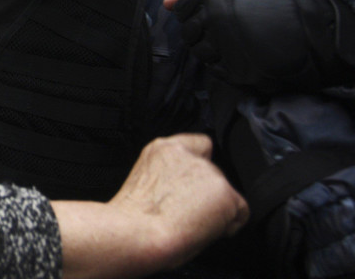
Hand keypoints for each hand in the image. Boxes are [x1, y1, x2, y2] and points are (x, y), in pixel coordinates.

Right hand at [53, 134, 248, 278]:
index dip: (200, 164)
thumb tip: (184, 192)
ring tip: (190, 224)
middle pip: (213, 172)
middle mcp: (187, 155)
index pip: (198, 143)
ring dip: (215, 209)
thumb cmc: (133, 218)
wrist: (137, 231)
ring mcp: (208, 172)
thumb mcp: (144, 182)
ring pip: (226, 194)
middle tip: (186, 214)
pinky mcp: (225, 193)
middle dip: (206, 194)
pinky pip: (240, 213)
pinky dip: (228, 224)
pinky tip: (205, 230)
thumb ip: (167, 176)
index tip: (194, 182)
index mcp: (162, 149)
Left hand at [171, 0, 354, 91]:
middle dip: (201, 31)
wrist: (321, 29)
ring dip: (211, 49)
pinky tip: (242, 55)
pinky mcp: (236, 70)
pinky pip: (215, 70)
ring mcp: (224, 45)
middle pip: (188, 31)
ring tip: (234, 43)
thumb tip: (167, 3)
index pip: (182, 8)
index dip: (194, 12)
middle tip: (224, 31)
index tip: (210, 14)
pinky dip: (224, 64)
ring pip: (199, 52)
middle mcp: (213, 16)